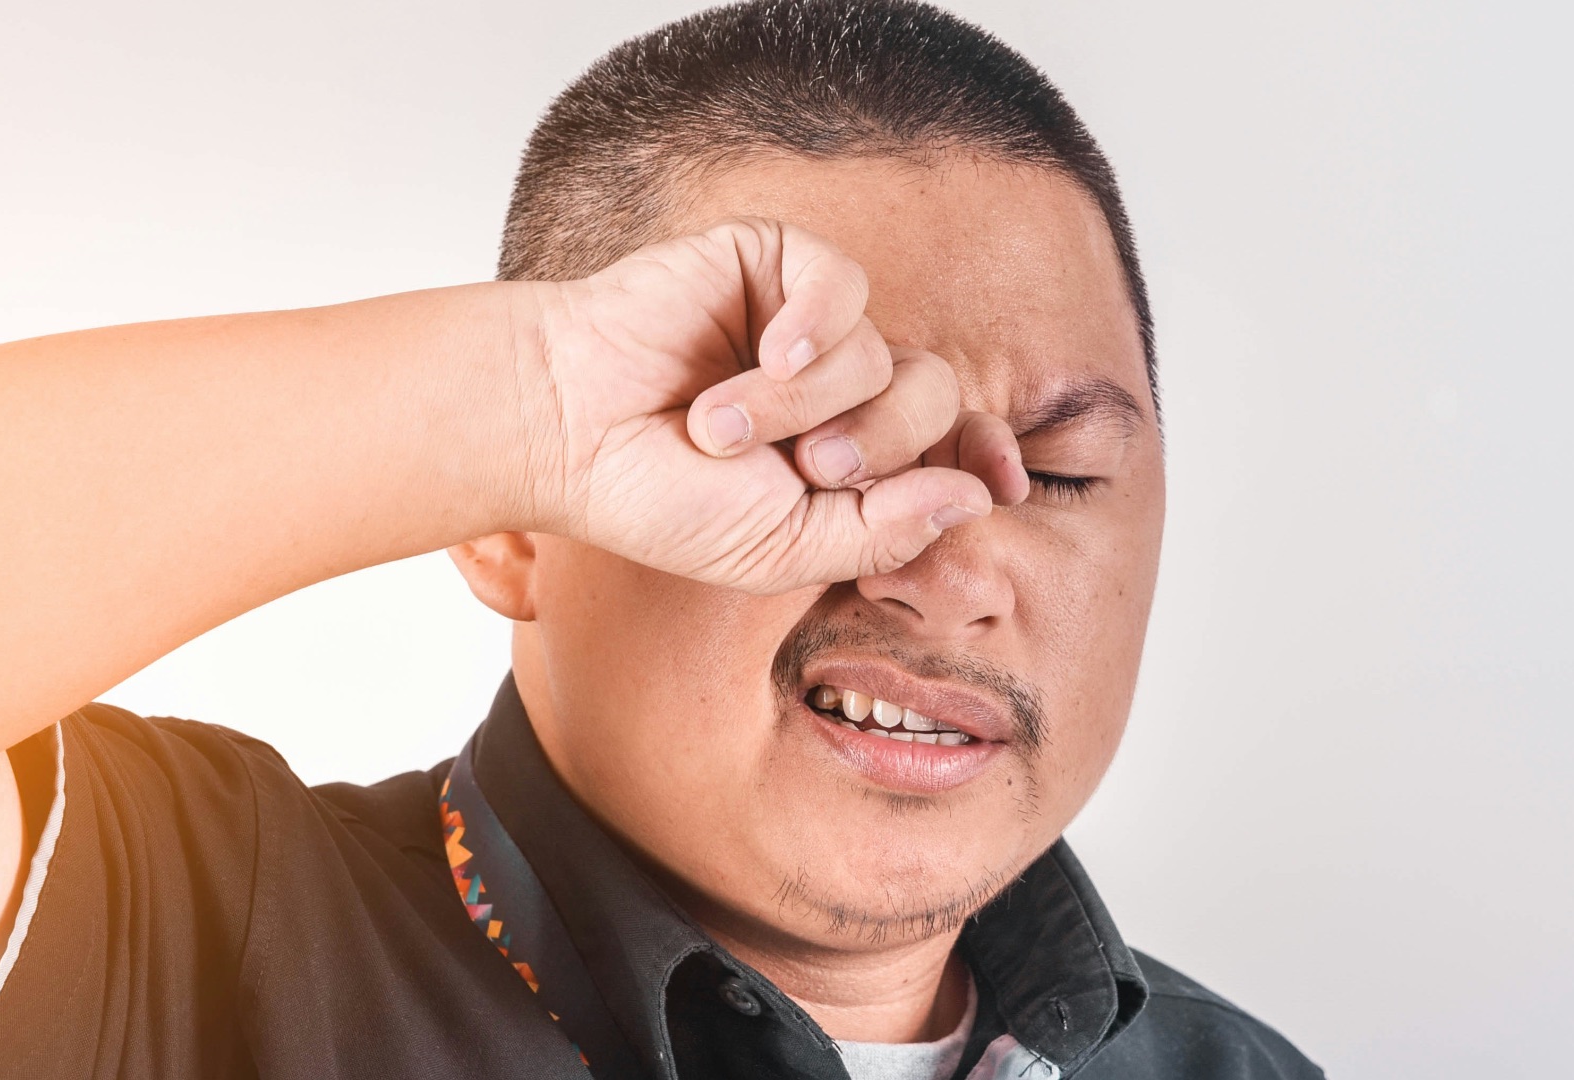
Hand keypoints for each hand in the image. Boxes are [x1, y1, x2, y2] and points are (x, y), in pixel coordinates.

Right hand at [525, 218, 1029, 594]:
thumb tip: (979, 496)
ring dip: (803, 403)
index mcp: (850, 455)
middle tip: (804, 469)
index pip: (952, 445)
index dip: (986, 456)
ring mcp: (808, 323)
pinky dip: (813, 326)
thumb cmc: (658, 497)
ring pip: (884, 352)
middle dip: (878, 444)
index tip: (1005, 483)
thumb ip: (883, 532)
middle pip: (933, 399)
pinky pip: (844, 285)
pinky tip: (765, 352)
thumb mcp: (781, 549)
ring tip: (717, 426)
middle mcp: (840, 387)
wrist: (567, 432)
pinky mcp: (773, 264)